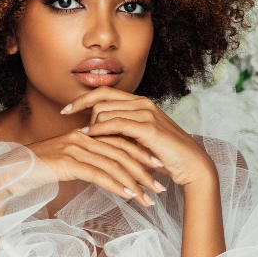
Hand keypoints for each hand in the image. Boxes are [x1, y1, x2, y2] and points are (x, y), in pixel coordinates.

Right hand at [27, 129, 163, 206]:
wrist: (10, 171)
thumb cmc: (37, 170)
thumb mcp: (65, 164)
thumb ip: (85, 164)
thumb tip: (103, 173)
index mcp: (85, 136)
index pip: (119, 142)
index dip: (141, 155)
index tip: (158, 169)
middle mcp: (82, 138)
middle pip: (122, 152)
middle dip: (144, 171)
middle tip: (160, 187)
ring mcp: (75, 148)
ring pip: (113, 164)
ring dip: (134, 183)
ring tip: (149, 198)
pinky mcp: (68, 162)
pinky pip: (98, 174)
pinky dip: (116, 185)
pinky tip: (129, 195)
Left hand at [61, 87, 214, 187]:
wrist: (191, 164)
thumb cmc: (165, 155)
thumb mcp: (139, 139)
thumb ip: (121, 130)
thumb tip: (96, 130)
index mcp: (140, 102)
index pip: (104, 92)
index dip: (82, 99)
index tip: (65, 109)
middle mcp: (142, 103)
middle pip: (101, 100)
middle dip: (83, 115)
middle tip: (76, 131)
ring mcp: (146, 113)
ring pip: (105, 111)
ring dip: (90, 125)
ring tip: (81, 138)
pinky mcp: (148, 128)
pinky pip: (115, 124)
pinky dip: (99, 130)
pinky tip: (89, 137)